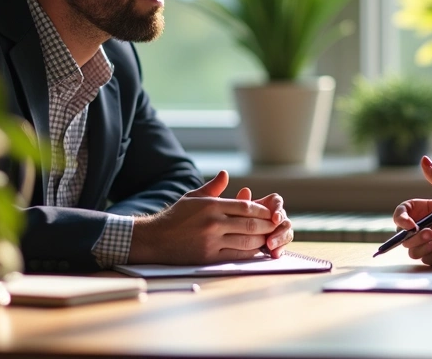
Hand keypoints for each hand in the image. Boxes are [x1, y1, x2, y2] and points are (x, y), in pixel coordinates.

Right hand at [127, 170, 278, 263]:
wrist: (155, 239)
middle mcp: (213, 223)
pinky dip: (249, 253)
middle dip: (267, 226)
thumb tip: (226, 174)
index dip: (262, 211)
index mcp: (211, 206)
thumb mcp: (193, 197)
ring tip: (268, 237)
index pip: (246, 207)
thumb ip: (212, 187)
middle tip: (276, 226)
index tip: (270, 213)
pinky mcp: (209, 257)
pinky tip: (255, 249)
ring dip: (261, 240)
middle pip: (250, 224)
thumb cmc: (176, 216)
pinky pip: (236, 256)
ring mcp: (211, 241)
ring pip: (246, 241)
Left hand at [235, 186, 293, 257]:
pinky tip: (274, 254)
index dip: (278, 210)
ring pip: (287, 232)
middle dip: (279, 230)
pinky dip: (279, 249)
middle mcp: (275, 216)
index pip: (277, 202)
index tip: (275, 219)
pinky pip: (283, 244)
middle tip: (270, 240)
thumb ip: (239, 202)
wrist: (230, 236)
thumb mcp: (232, 211)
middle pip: (284, 220)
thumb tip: (245, 191)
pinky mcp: (278, 242)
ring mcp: (278, 229)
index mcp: (267, 204)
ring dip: (280, 240)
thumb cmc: (231, 220)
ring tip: (270, 247)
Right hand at [392, 156, 431, 266]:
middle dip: (414, 236)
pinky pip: (424, 259)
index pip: (402, 213)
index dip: (401, 219)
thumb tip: (423, 158)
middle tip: (431, 234)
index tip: (409, 225)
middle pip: (404, 234)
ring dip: (421, 247)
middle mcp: (427, 226)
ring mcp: (431, 242)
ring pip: (411, 249)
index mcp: (427, 211)